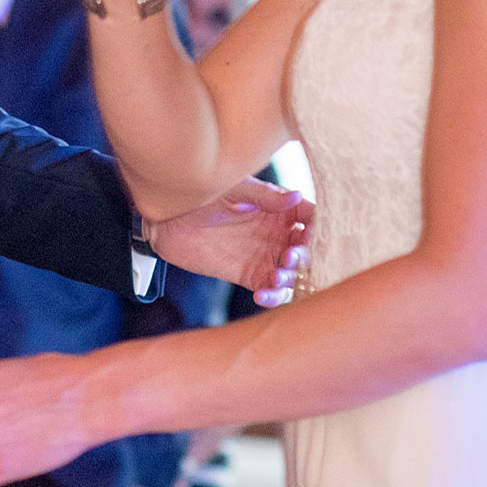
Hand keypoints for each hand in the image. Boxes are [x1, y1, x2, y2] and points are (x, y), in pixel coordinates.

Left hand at [147, 179, 308, 306]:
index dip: (317, 226)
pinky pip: (271, 290)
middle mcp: (279, 234)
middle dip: (305, 255)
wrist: (168, 219)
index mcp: (280, 209)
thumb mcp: (234, 189)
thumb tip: (296, 196)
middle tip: (290, 256)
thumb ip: (264, 196)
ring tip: (277, 275)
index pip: (311, 218)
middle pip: (308, 249)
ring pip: (294, 273)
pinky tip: (262, 294)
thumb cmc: (203, 194)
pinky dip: (272, 296)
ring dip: (292, 278)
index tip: (312, 232)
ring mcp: (266, 257)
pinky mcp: (250, 276)